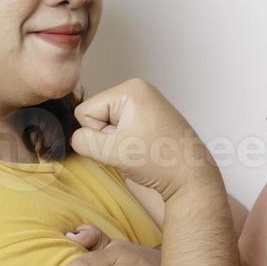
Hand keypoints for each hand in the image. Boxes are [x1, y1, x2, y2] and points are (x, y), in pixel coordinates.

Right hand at [71, 78, 219, 199]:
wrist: (192, 177)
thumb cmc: (159, 162)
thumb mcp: (112, 152)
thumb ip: (83, 141)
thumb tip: (74, 137)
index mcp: (130, 89)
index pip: (85, 110)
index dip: (97, 133)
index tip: (123, 143)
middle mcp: (139, 89)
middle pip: (96, 114)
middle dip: (108, 136)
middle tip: (133, 148)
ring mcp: (146, 102)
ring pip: (108, 123)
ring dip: (117, 141)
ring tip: (140, 149)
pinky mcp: (151, 116)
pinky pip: (122, 127)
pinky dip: (128, 142)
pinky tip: (144, 149)